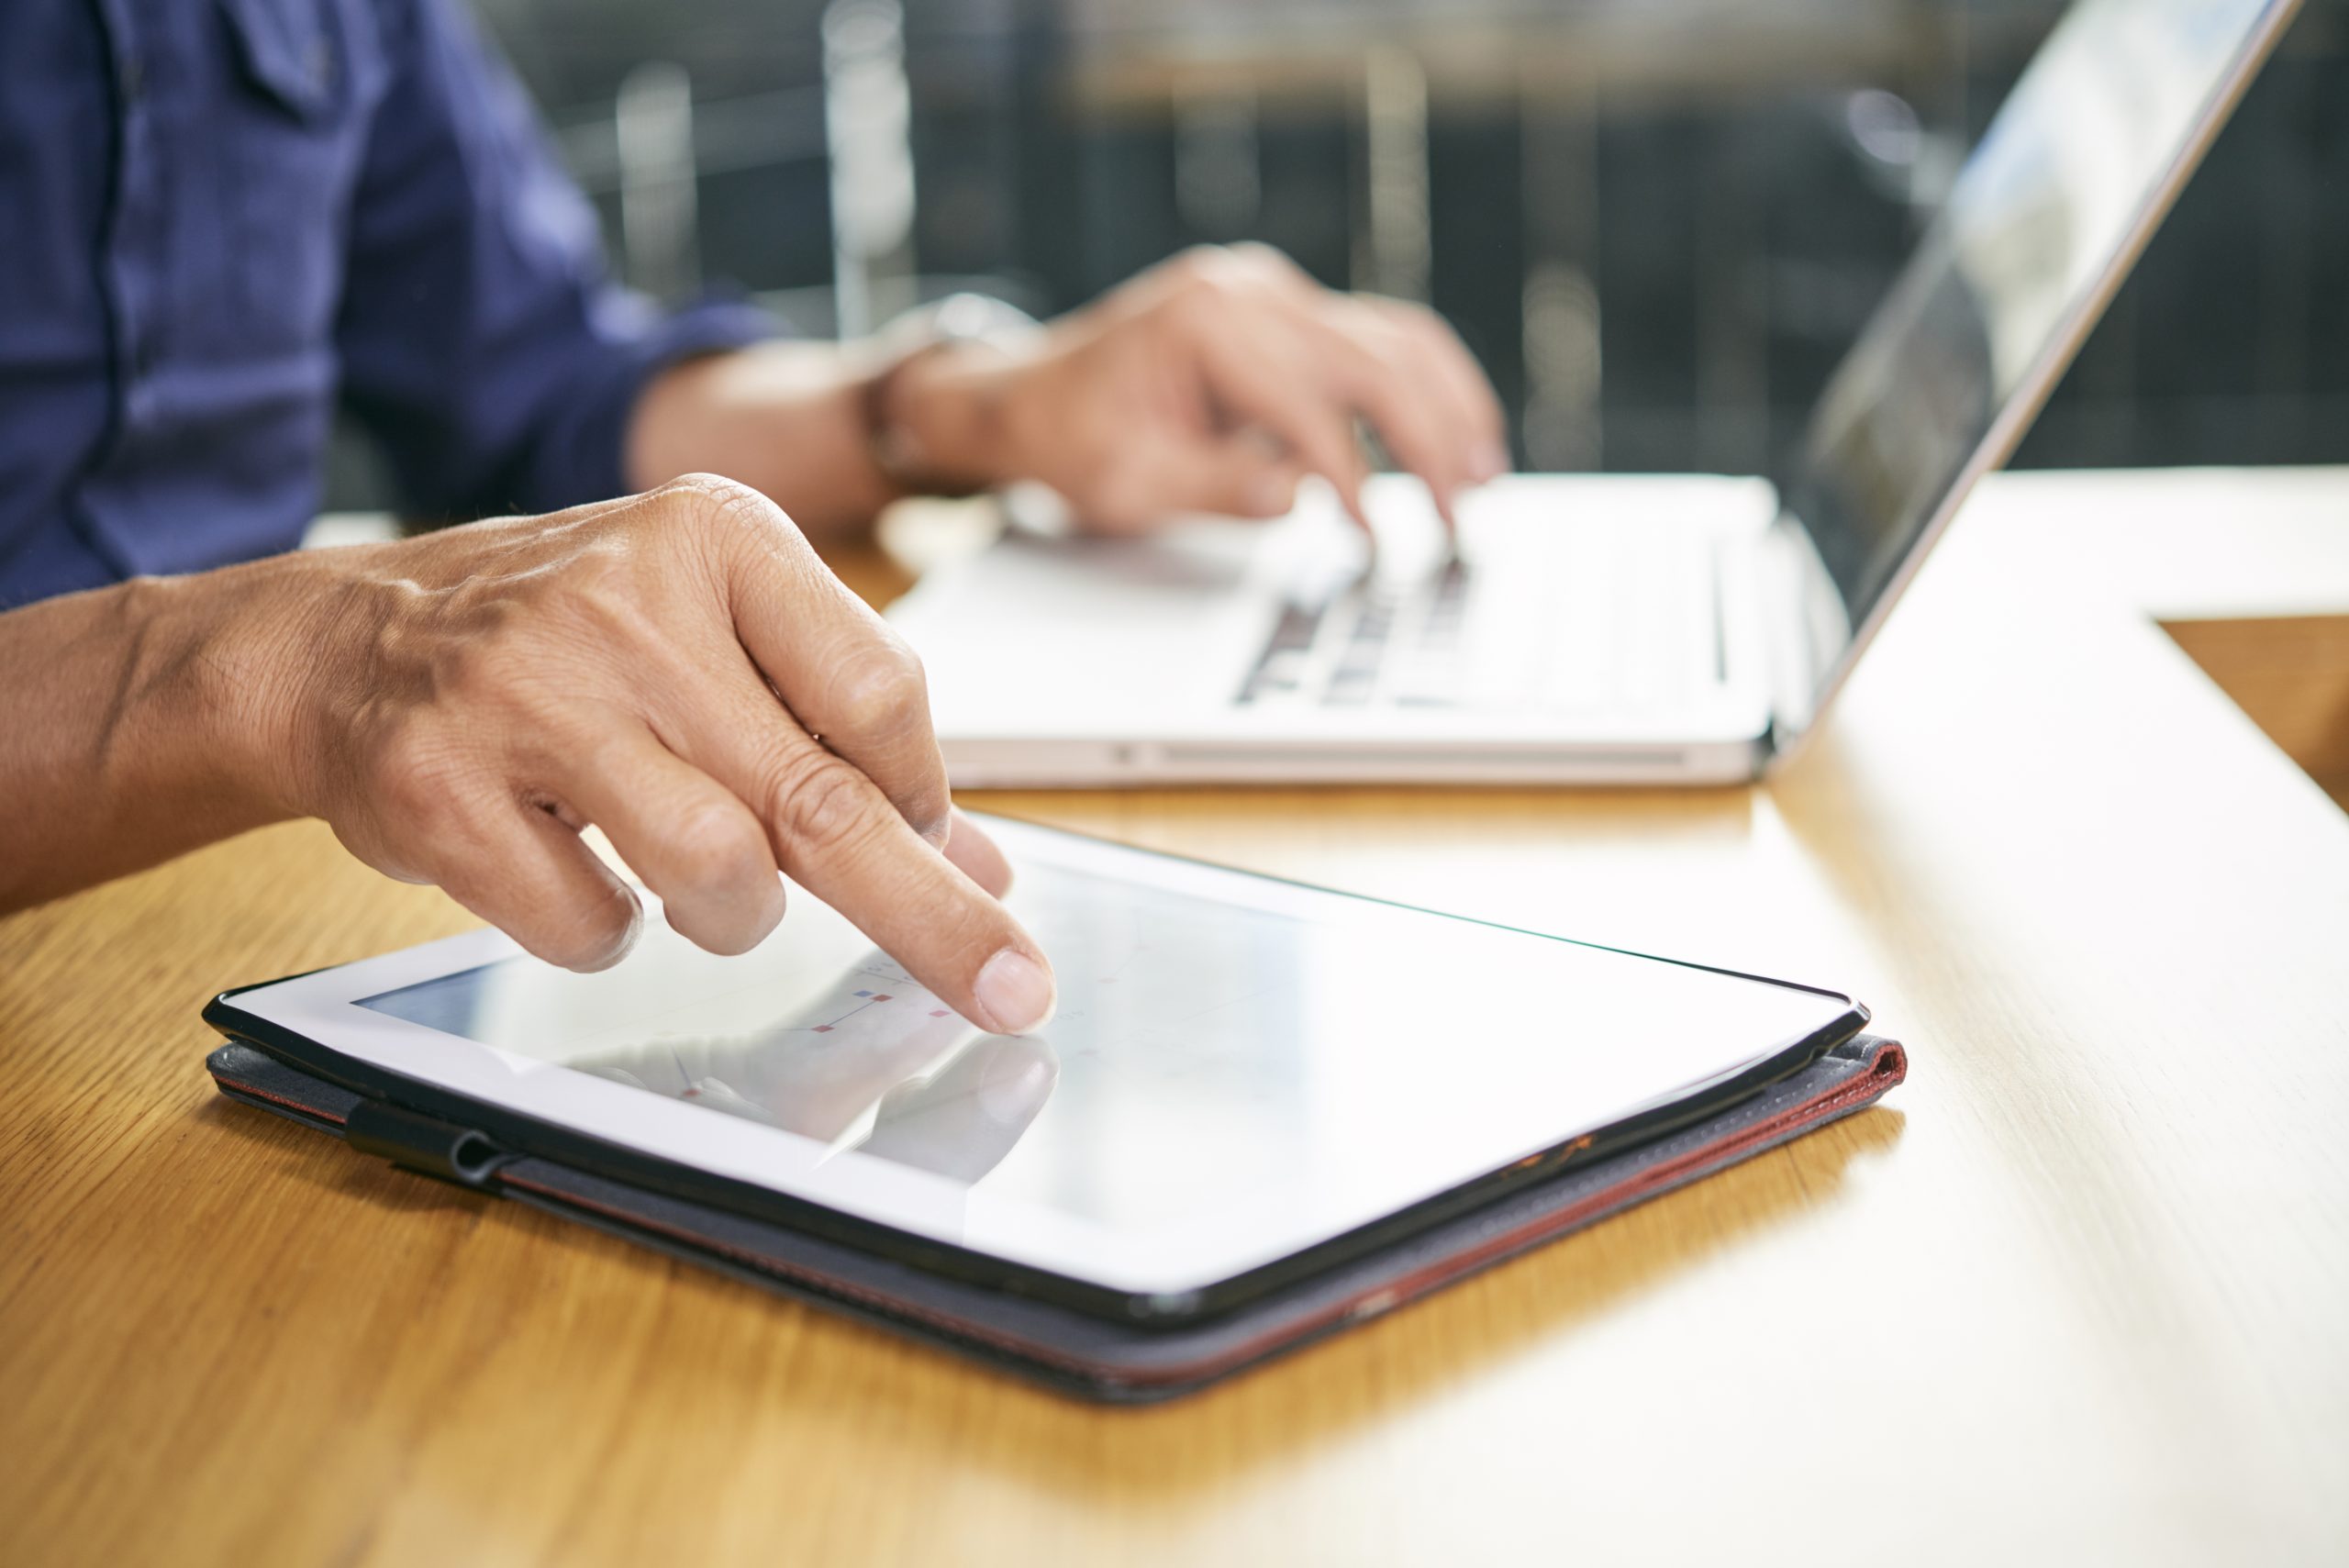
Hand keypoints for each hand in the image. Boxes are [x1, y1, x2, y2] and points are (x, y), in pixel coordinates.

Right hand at [230, 476, 1053, 1032]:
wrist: (345, 641)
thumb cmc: (571, 643)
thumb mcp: (715, 634)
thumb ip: (842, 734)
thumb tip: (981, 864)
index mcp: (717, 537)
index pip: (882, 693)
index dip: (919, 797)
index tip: (922, 843)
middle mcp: (626, 599)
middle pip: (822, 798)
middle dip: (930, 918)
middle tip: (1011, 990)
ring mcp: (526, 692)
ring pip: (719, 874)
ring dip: (732, 916)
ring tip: (688, 876)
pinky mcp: (441, 787)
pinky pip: (592, 928)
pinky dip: (607, 932)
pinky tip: (569, 866)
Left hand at [897, 244, 1508, 533]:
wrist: (1033, 396)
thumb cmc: (1073, 442)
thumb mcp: (1126, 484)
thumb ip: (1212, 486)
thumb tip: (1298, 492)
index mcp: (1205, 321)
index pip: (1304, 404)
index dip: (1351, 479)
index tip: (1378, 543)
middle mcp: (1248, 290)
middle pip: (1371, 359)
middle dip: (1427, 440)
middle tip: (1460, 517)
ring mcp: (1273, 292)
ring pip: (1393, 338)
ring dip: (1447, 406)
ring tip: (1484, 476)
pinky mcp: (1289, 311)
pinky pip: (1377, 341)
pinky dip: (1424, 387)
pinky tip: (1460, 435)